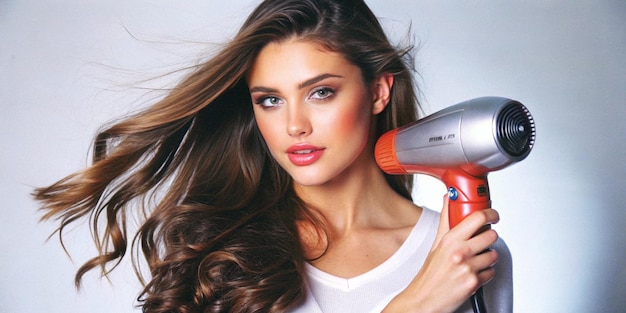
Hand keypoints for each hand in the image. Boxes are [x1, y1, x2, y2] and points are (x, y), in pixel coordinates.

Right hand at [383, 196, 499, 312]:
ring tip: (474, 261)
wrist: (424, 300)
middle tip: (480, 242)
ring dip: (487, 258)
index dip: (490, 213)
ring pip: (493, 254)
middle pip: (491, 235)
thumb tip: (448, 199)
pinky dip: (485, 274)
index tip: (493, 214)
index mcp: (450, 240)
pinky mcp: (475, 282)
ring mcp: (468, 267)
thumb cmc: (430, 274)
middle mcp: (460, 252)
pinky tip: (473, 273)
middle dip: (488, 238)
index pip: (477, 217)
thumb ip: (446, 220)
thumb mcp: (436, 244)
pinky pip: (491, 272)